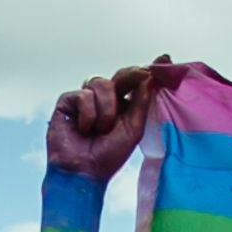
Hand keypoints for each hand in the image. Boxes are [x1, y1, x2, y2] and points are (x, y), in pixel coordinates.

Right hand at [47, 60, 187, 179]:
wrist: (82, 172)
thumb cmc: (108, 156)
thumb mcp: (133, 129)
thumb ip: (141, 103)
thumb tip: (149, 76)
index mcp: (122, 106)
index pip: (134, 82)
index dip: (146, 71)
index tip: (164, 59)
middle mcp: (104, 100)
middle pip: (119, 75)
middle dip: (130, 77)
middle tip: (141, 76)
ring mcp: (85, 99)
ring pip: (101, 83)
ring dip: (106, 108)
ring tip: (100, 130)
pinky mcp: (67, 102)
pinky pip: (83, 95)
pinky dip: (87, 113)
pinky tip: (83, 129)